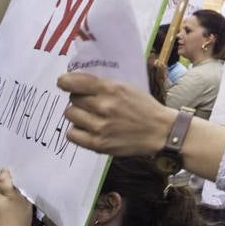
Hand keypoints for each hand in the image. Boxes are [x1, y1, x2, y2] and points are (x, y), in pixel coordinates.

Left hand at [0, 170, 33, 225]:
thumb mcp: (27, 211)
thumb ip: (22, 198)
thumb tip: (18, 188)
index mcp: (12, 197)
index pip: (5, 180)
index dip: (5, 175)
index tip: (6, 172)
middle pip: (1, 192)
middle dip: (4, 196)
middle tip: (11, 206)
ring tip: (4, 220)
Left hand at [58, 72, 177, 155]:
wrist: (160, 131)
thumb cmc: (144, 107)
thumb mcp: (127, 87)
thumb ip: (103, 85)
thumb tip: (75, 82)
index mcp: (111, 89)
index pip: (74, 82)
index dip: (66, 82)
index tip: (64, 83)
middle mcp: (103, 106)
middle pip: (73, 99)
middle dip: (80, 100)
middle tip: (92, 103)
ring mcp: (99, 127)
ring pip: (70, 115)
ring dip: (78, 114)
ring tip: (91, 116)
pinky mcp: (98, 144)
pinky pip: (72, 134)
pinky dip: (77, 130)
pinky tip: (89, 128)